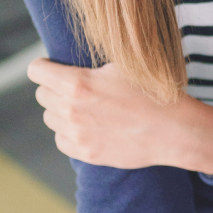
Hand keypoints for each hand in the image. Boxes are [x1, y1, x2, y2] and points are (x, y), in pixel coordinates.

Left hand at [28, 58, 212, 172]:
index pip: (36, 71)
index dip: (45, 67)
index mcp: (77, 83)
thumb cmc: (152, 93)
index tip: (53, 69)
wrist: (176, 131)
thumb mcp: (121, 65)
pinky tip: (89, 127)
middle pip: (41, 95)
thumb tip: (70, 58)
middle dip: (54, 89)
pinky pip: (61, 140)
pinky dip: (70, 134)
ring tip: (86, 109)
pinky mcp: (87, 153)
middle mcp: (72, 110)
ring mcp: (78, 135)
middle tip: (77, 89)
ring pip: (50, 118)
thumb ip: (89, 63)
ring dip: (62, 112)